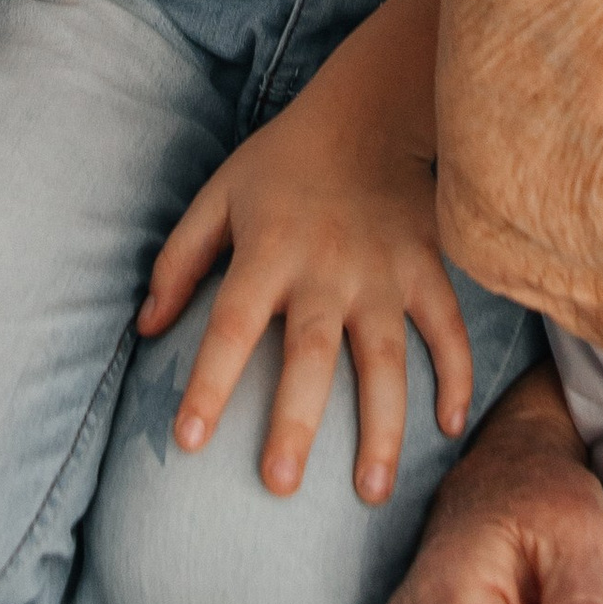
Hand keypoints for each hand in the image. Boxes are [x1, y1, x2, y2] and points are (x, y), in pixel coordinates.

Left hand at [138, 59, 472, 503]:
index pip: (229, 324)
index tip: (188, 442)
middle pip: (310, 354)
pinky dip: (456, 375)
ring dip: (382, 428)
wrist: (368, 110)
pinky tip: (450, 427)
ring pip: (385, 358)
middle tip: (279, 485)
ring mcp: (383, 271)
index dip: (207, 383)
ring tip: (371, 493)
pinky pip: (447, 327)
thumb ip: (179, 261)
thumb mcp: (218, 196)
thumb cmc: (282, 163)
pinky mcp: (427, 266)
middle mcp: (325, 267)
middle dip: (295, 421)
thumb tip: (146, 330)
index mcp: (267, 249)